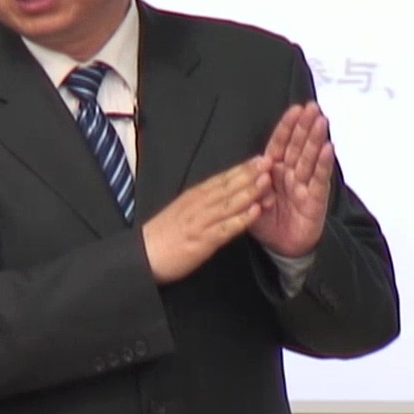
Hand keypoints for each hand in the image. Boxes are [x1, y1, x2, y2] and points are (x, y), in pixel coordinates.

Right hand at [142, 157, 270, 283]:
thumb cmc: (164, 235)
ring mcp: (200, 222)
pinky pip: (225, 228)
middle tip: (269, 162)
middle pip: (227, 186)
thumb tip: (225, 192)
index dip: (242, 168)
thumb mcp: (182, 210)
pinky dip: (241, 219)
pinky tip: (255, 212)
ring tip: (267, 181)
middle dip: (249, 173)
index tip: (259, 158)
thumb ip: (203, 201)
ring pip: (228, 203)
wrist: (144, 255)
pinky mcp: (202, 241)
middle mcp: (198, 205)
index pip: (221, 178)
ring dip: (249, 191)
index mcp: (194, 196)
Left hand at [249, 103, 333, 258]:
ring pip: (310, 158)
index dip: (287, 127)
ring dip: (316, 138)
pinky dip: (323, 164)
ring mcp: (305, 185)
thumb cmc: (268, 222)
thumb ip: (253, 182)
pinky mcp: (316, 199)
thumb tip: (258, 163)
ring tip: (322, 121)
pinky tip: (328, 148)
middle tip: (312, 107)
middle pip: (298, 146)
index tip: (295, 109)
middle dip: (305, 126)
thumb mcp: (252, 201)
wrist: (282, 249)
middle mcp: (291, 174)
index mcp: (274, 171)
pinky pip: (319, 179)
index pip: (280, 144)